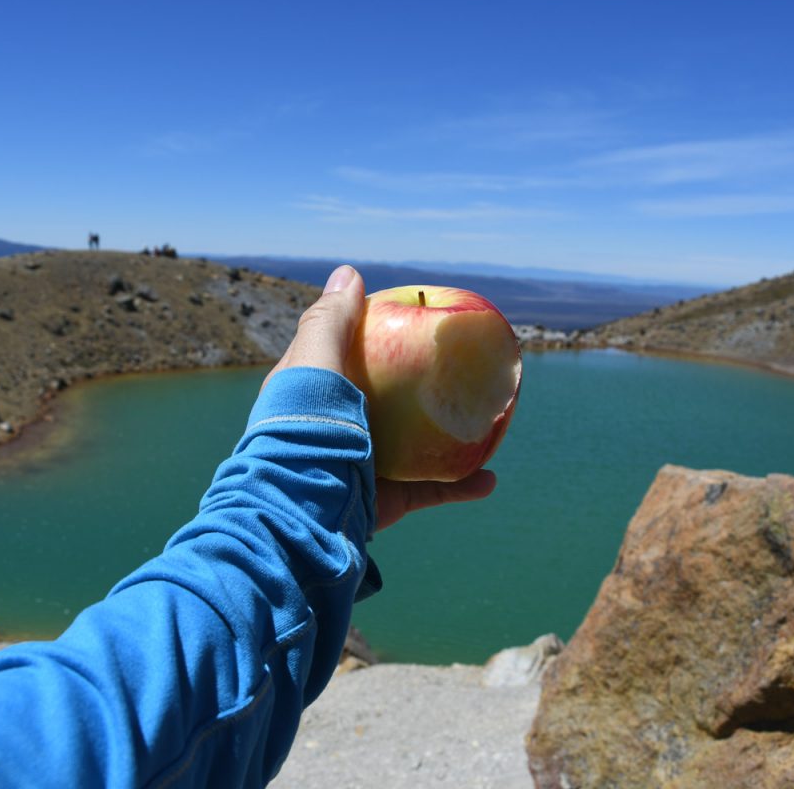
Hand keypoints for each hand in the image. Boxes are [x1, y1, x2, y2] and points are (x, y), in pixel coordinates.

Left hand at [266, 265, 497, 529]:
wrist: (304, 520)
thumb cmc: (306, 435)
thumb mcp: (315, 368)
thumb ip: (330, 323)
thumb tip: (349, 273)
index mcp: (316, 392)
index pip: (350, 350)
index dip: (382, 331)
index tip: (420, 317)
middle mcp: (340, 427)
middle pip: (391, 395)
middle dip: (426, 383)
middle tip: (465, 364)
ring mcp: (365, 464)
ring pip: (418, 443)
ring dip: (453, 433)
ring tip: (487, 417)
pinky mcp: (386, 501)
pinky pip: (433, 488)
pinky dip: (462, 484)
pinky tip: (489, 478)